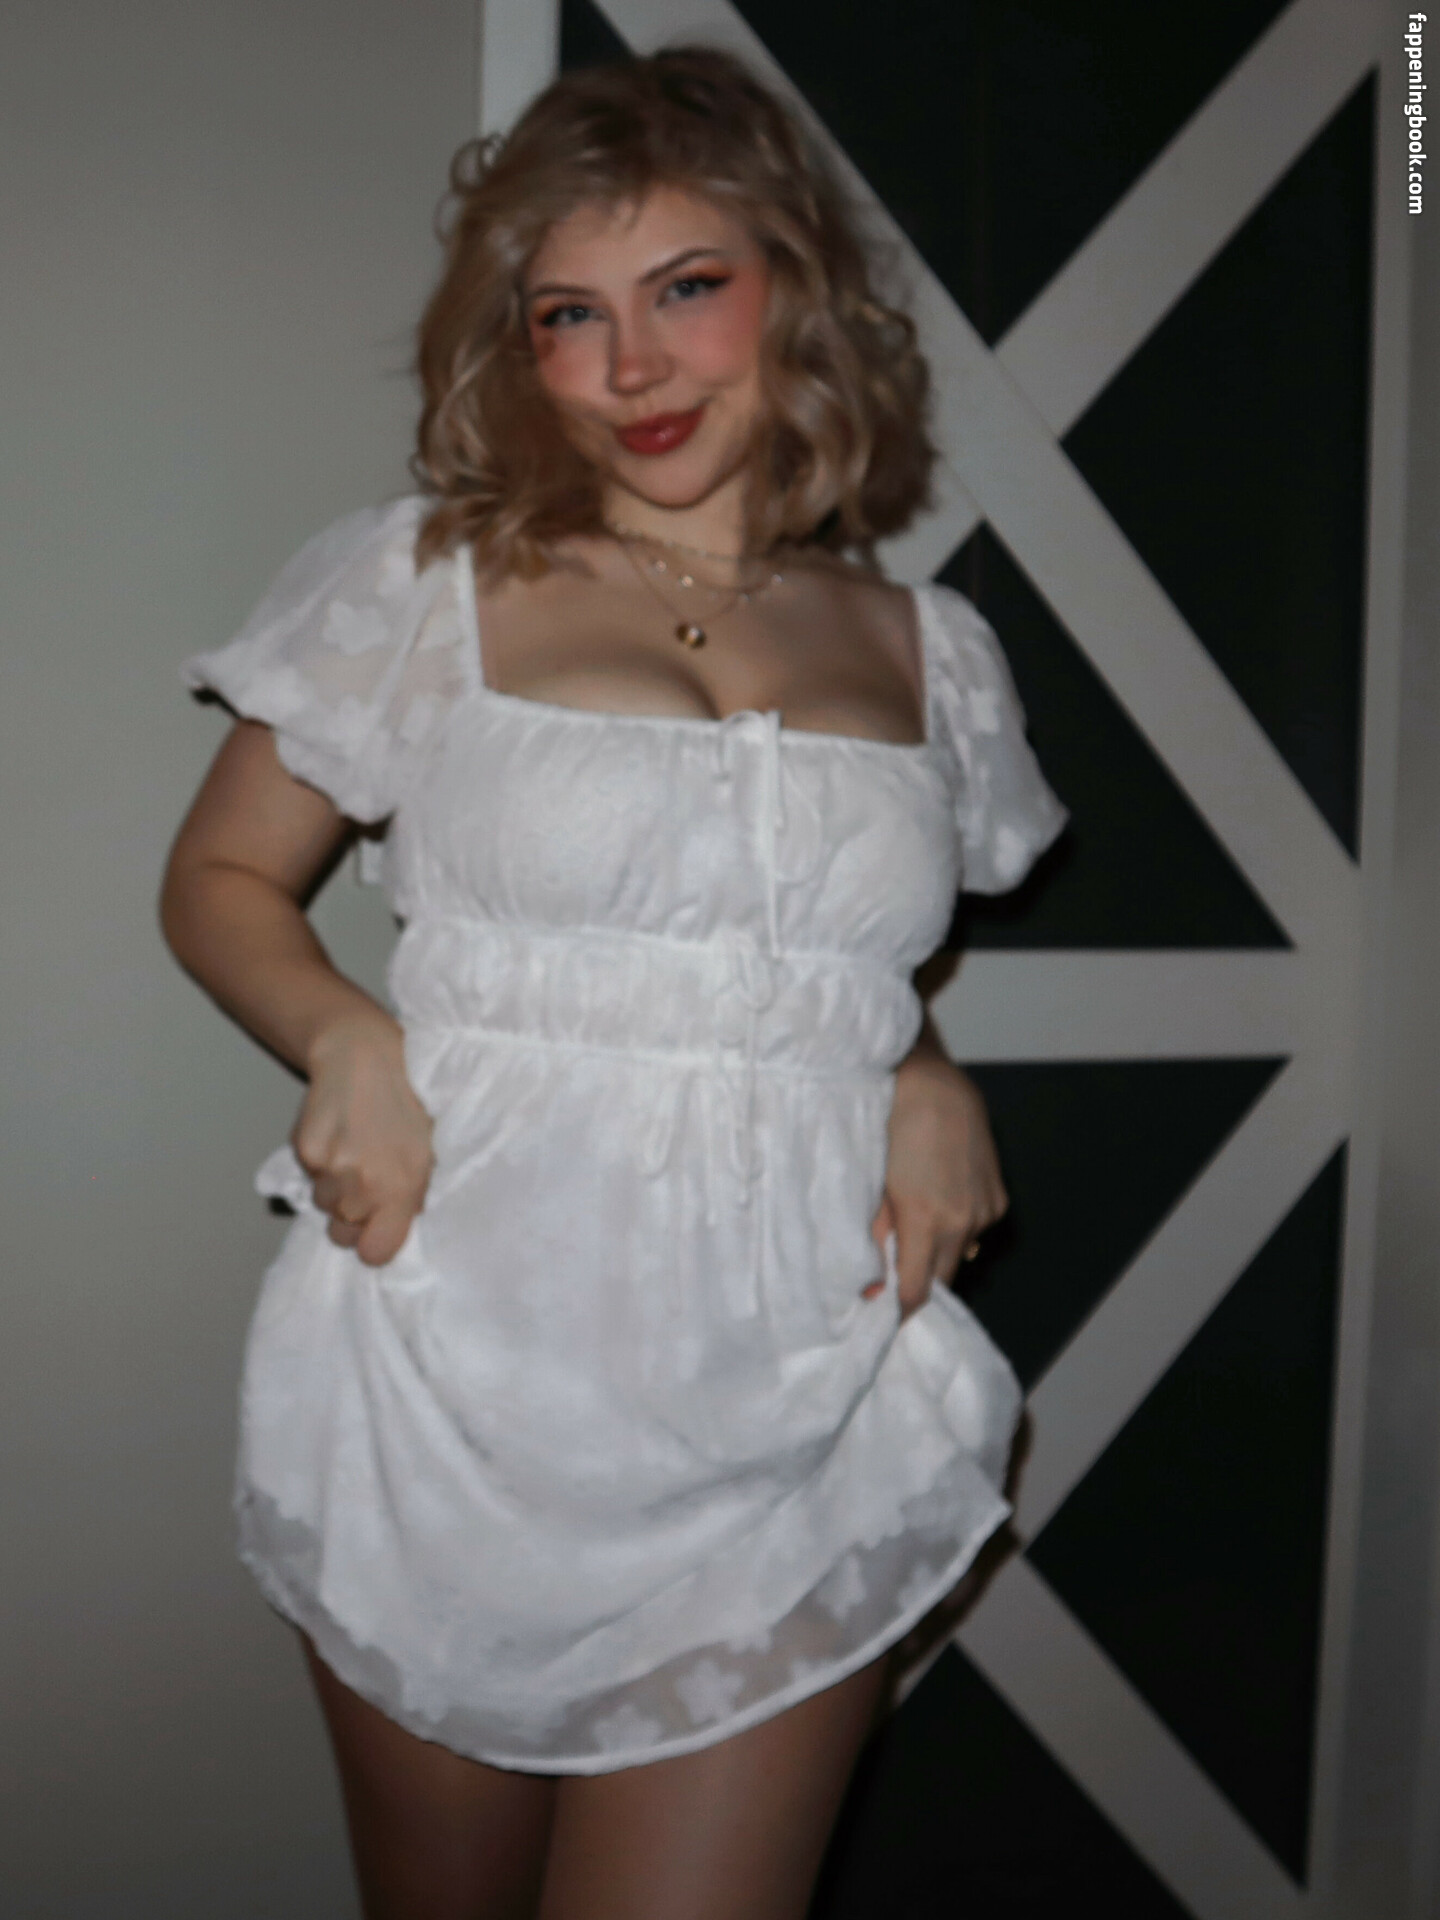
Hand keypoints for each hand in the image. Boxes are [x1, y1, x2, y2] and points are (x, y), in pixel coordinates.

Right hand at [292, 1012, 434, 1267]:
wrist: (365, 1056)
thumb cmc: (408, 1103)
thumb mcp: (427, 1153)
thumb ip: (412, 1196)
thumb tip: (396, 1229)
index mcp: (402, 1189)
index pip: (374, 1253)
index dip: (374, 1244)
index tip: (378, 1229)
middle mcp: (364, 1185)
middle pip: (343, 1234)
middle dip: (353, 1216)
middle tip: (365, 1180)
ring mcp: (331, 1168)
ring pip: (323, 1205)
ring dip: (335, 1187)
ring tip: (353, 1149)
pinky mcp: (304, 1150)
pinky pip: (308, 1176)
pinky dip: (319, 1163)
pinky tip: (336, 1135)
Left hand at [870, 1053, 1006, 1319]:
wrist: (933, 1085)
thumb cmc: (890, 1129)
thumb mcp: (874, 1186)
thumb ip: (874, 1239)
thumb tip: (871, 1290)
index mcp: (926, 1222)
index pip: (919, 1293)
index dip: (902, 1311)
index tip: (886, 1318)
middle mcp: (963, 1223)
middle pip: (944, 1281)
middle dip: (921, 1283)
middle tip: (896, 1276)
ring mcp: (986, 1211)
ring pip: (961, 1255)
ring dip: (940, 1252)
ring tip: (918, 1225)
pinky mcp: (999, 1197)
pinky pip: (977, 1230)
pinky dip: (959, 1227)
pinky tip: (943, 1199)